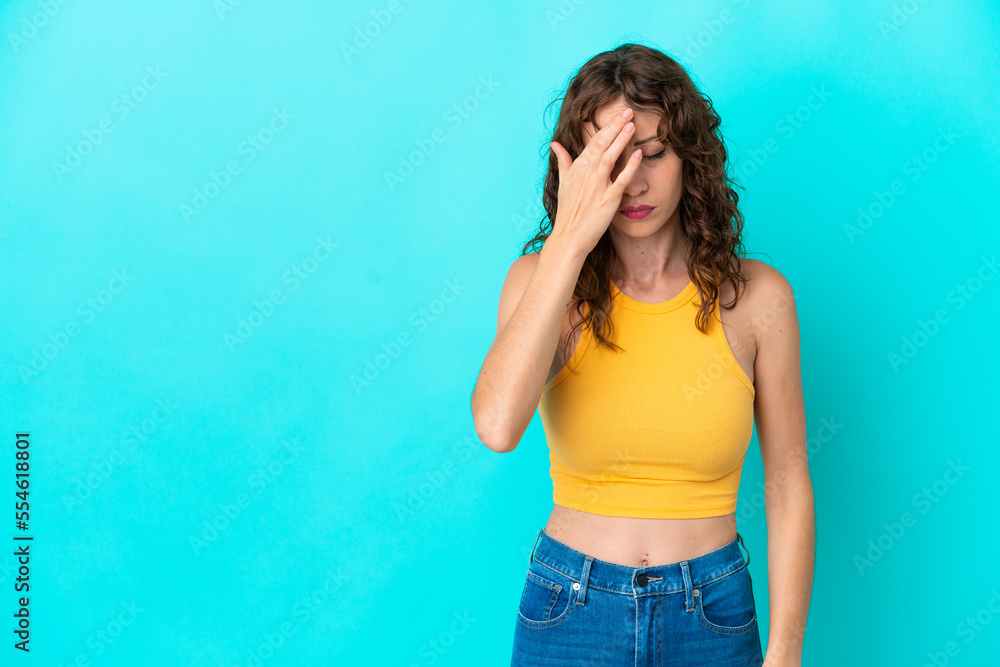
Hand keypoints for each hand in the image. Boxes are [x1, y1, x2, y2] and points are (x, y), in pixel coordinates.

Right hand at [547, 107, 642, 256]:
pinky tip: (638, 155)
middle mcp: (587, 174)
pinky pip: (621, 180)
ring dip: (621, 140)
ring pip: (610, 156)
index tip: (619, 115)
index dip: (607, 127)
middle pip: (602, 144)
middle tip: (628, 111)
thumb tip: (555, 144)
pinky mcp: (608, 199)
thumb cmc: (568, 212)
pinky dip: (630, 167)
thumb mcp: (563, 183)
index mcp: (577, 168)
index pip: (594, 141)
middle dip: (616, 126)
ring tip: (632, 125)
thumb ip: (563, 161)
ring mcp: (597, 186)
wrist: (569, 237)